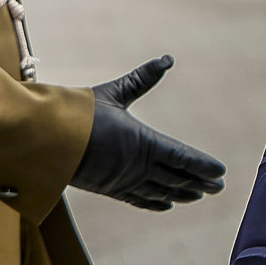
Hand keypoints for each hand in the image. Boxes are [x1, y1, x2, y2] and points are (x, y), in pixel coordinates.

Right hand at [71, 55, 226, 210]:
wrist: (45, 143)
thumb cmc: (79, 115)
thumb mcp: (114, 94)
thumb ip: (141, 79)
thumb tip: (166, 59)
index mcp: (145, 143)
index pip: (183, 157)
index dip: (203, 165)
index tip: (220, 171)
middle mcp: (139, 166)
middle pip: (177, 178)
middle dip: (199, 182)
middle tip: (218, 188)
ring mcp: (124, 180)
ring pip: (160, 191)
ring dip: (181, 193)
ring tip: (199, 195)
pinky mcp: (109, 189)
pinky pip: (138, 199)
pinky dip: (155, 202)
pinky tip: (167, 205)